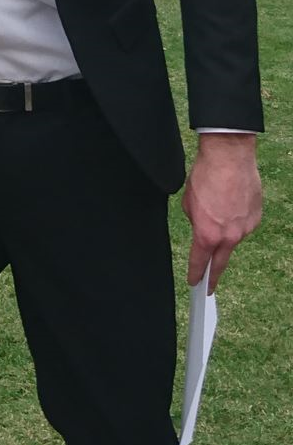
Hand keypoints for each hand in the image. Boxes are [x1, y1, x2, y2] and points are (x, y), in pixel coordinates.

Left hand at [181, 133, 260, 292]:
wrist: (229, 159)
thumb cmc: (205, 177)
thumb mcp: (188, 203)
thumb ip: (195, 222)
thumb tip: (201, 227)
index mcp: (207, 235)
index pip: (200, 262)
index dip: (196, 274)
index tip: (194, 283)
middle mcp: (230, 237)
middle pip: (220, 262)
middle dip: (214, 275)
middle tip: (209, 286)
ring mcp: (246, 229)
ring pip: (232, 238)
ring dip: (224, 231)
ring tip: (218, 209)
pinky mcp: (257, 219)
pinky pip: (243, 225)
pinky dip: (236, 219)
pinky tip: (231, 204)